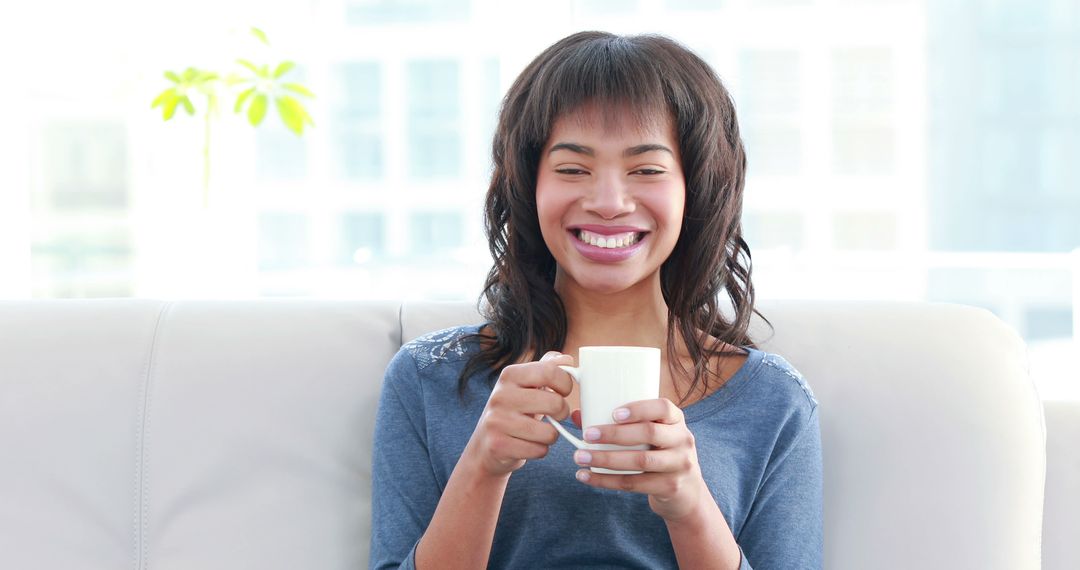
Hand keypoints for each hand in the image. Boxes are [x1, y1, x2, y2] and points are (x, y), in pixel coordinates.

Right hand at [462, 352, 574, 477]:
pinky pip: (539, 450)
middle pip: (555, 403)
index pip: (550, 371)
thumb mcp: (526, 385)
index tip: (563, 392)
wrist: (485, 446)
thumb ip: (547, 368)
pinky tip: (528, 445)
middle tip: (555, 415)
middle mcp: (501, 395)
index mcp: (509, 375)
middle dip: (562, 412)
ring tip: (539, 432)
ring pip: (549, 432)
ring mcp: (497, 421)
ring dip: (551, 435)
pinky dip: (540, 450)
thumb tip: (567, 360)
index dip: (565, 384)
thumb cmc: (514, 411)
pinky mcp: (498, 445)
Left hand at [570, 398, 710, 521]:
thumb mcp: (651, 436)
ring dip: (606, 459)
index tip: (613, 413)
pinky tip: (587, 477)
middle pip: (649, 433)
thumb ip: (620, 423)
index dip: (639, 408)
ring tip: (580, 457)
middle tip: (587, 435)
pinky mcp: (670, 487)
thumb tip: (579, 415)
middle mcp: (682, 439)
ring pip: (640, 461)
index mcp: (676, 420)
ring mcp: (679, 465)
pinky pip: (634, 484)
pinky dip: (606, 481)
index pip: (663, 407)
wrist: (686, 492)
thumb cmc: (659, 453)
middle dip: (614, 434)